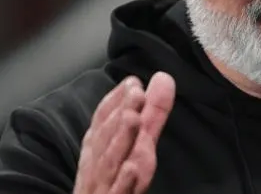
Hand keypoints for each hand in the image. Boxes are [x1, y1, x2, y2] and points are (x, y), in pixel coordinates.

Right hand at [74, 72, 175, 193]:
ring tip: (134, 118)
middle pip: (108, 141)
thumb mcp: (135, 147)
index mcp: (99, 152)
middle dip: (120, 114)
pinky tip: (132, 168)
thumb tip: (163, 79)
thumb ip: (151, 116)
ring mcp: (102, 189)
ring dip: (121, 140)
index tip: (132, 81)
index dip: (115, 102)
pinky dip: (123, 182)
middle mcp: (97, 168)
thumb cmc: (112, 184)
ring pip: (110, 165)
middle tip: (136, 92)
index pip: (102, 123)